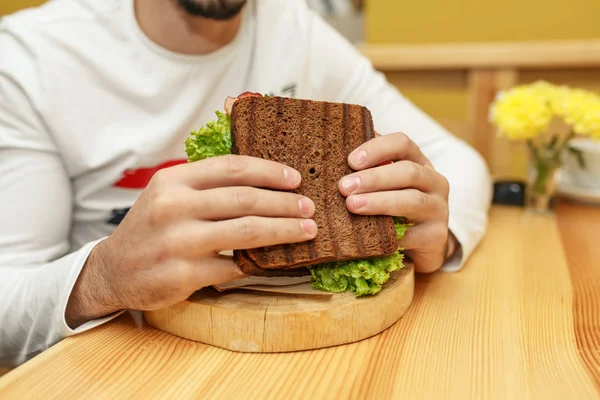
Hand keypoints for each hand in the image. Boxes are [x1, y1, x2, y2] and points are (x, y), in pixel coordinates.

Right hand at [66, 155, 317, 327]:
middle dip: (284, 203)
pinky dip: (261, 262)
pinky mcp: (183, 274)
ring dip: (283, 230)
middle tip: (309, 207)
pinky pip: (234, 265)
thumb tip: (263, 179)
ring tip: (306, 230)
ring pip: (246, 231)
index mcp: (173, 180)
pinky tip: (279, 259)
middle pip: (245, 199)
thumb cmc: (150, 228)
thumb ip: (206, 183)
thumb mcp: (168, 193)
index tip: (295, 178)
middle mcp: (173, 207)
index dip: (269, 171)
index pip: (231, 167)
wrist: (112, 270)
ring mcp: (177, 242)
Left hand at [338, 132, 456, 272]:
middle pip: (408, 171)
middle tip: (344, 186)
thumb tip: (334, 150)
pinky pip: (412, 235)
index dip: (377, 148)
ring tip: (352, 205)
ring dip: (379, 201)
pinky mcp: (436, 236)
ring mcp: (439, 209)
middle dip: (374, 178)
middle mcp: (434, 182)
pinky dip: (390, 235)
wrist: (424, 244)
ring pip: (412, 200)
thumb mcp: (386, 184)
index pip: (402, 143)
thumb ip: (369, 168)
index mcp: (419, 162)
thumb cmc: (395, 207)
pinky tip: (369, 237)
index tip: (351, 161)